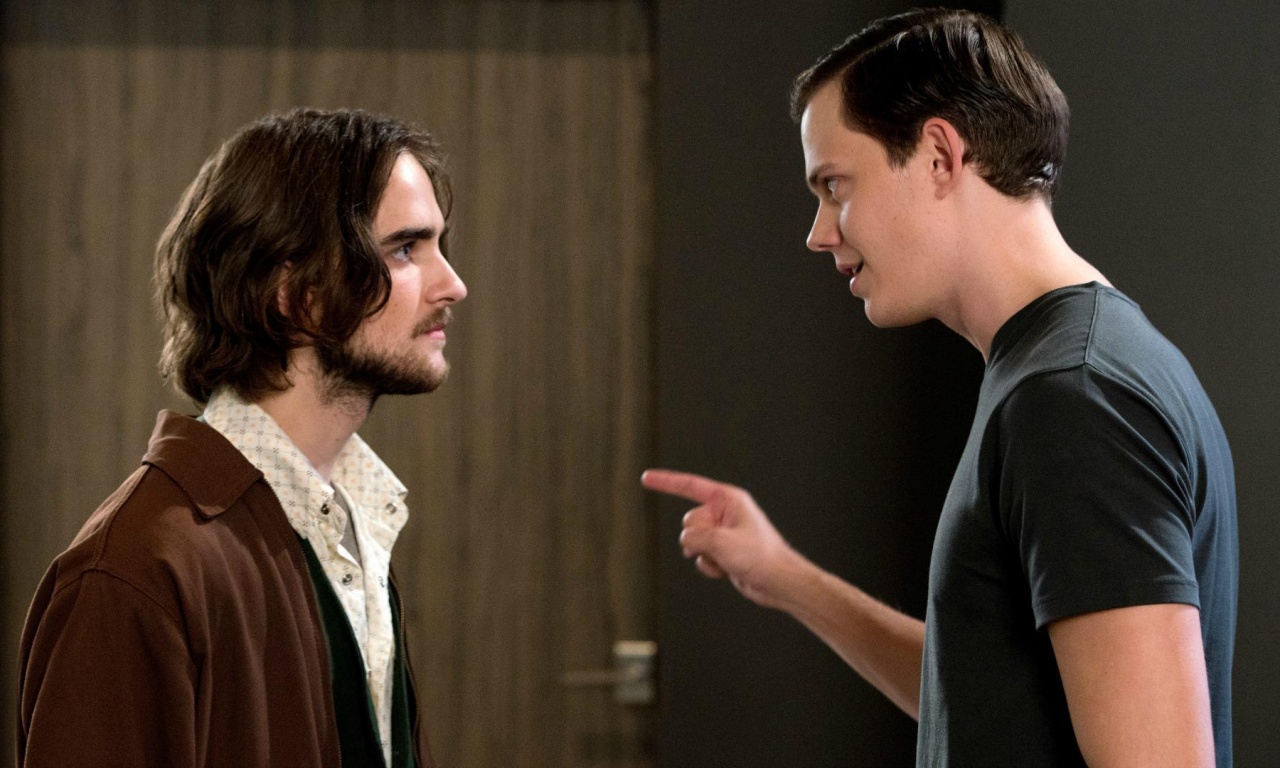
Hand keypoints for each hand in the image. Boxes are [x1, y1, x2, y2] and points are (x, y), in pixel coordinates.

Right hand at [641, 468, 802, 609]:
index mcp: (728, 499)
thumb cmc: (760, 556)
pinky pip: (700, 556)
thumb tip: (687, 543)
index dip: (666, 482)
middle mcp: (724, 513)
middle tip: (721, 547)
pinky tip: (727, 570)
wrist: (778, 581)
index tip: (646, 478)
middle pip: (689, 521)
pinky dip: (709, 566)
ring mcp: (722, 533)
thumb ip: (694, 537)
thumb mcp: (721, 542)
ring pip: (691, 541)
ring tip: (727, 560)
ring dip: (704, 554)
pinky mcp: (722, 550)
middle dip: (698, 538)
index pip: (689, 485)